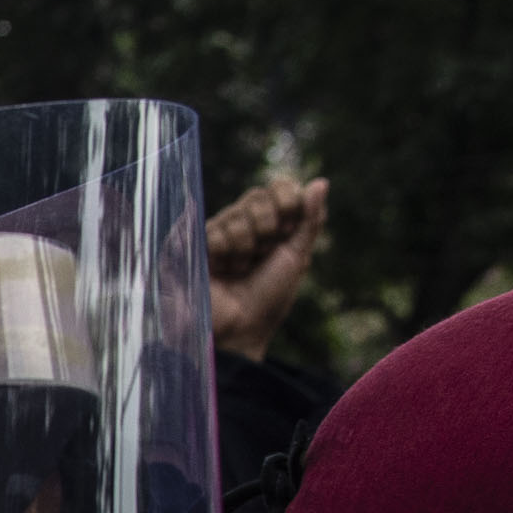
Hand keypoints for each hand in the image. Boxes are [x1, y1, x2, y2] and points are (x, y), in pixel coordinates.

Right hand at [208, 176, 327, 358]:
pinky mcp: (192, 246)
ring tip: (237, 269)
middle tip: (261, 255)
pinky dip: (222, 251)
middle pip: (256, 196)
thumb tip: (321, 182)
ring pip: (233, 214)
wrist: (240, 330)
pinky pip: (211, 229)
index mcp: (269, 223)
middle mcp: (241, 224)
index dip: (286, 201)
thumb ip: (310, 220)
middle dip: (266, 225)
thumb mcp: (296, 257)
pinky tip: (219, 270)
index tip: (287, 230)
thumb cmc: (269, 300)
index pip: (277, 186)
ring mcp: (215, 234)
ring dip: (243, 245)